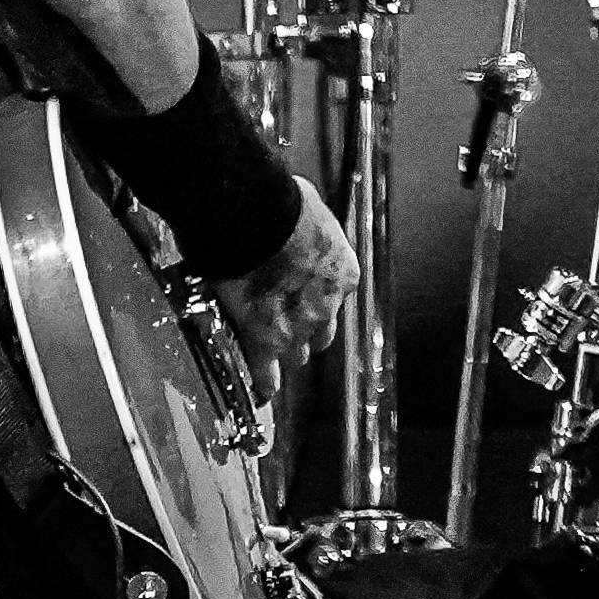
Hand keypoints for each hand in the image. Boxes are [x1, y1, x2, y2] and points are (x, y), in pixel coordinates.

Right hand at [218, 176, 356, 403]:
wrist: (256, 220)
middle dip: (308, 333)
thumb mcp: (309, 210)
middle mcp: (327, 306)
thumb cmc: (280, 205)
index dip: (316, 299)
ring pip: (296, 353)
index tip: (304, 298)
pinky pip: (265, 369)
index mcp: (342, 273)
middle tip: (292, 333)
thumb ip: (306, 226)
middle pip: (320, 332)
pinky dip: (263, 380)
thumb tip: (294, 211)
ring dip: (286, 353)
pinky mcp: (264, 339)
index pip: (334, 298)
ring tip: (275, 362)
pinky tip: (262, 392)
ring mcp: (296, 327)